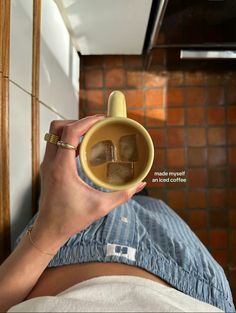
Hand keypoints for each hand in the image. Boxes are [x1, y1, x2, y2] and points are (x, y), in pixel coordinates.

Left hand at [33, 115, 145, 241]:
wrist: (49, 229)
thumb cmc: (71, 219)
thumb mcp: (101, 207)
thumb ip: (123, 194)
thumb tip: (140, 184)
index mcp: (62, 169)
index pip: (69, 133)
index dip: (86, 121)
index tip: (101, 119)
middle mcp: (51, 163)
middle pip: (58, 128)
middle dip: (78, 121)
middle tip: (97, 125)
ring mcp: (47, 164)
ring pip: (54, 134)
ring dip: (72, 129)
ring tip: (91, 133)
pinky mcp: (49, 168)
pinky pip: (56, 144)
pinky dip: (69, 140)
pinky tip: (84, 147)